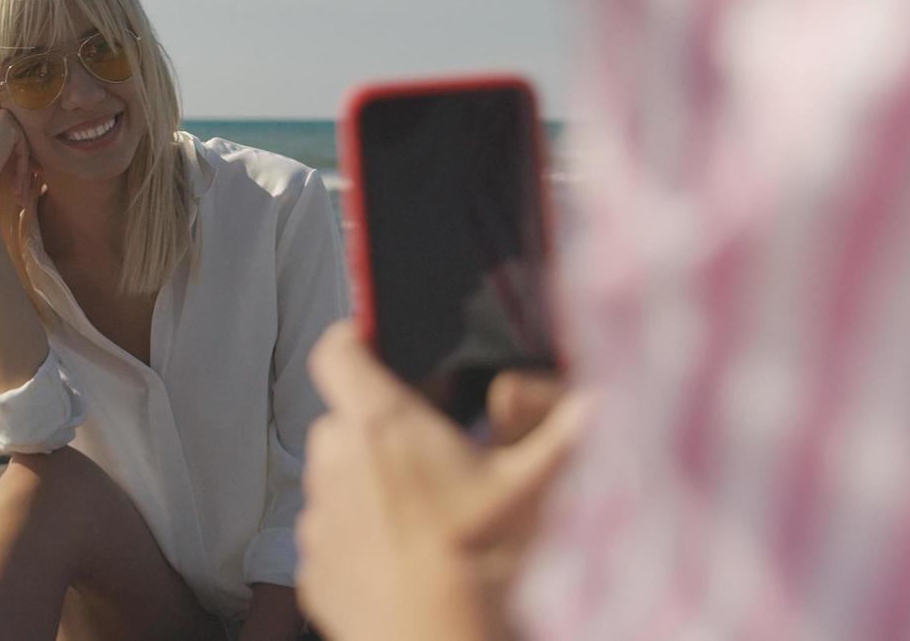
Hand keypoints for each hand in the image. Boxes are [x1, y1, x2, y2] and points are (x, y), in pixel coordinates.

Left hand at [295, 323, 586, 640]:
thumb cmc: (483, 567)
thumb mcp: (536, 488)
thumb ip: (565, 432)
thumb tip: (595, 401)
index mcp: (381, 426)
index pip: (335, 352)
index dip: (354, 341)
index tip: (376, 349)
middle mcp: (337, 464)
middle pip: (344, 418)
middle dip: (378, 424)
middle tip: (428, 447)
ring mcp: (320, 518)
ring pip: (336, 477)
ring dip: (367, 481)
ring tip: (423, 510)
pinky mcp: (314, 566)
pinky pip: (333, 533)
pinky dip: (359, 534)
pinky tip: (404, 553)